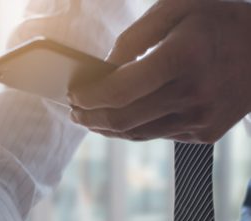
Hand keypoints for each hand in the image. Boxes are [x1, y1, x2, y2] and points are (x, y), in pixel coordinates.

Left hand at [68, 0, 250, 142]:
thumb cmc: (221, 21)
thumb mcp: (179, 6)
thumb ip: (135, 36)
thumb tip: (104, 67)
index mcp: (182, 58)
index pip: (119, 91)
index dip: (88, 97)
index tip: (72, 94)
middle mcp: (192, 94)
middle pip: (122, 119)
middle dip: (90, 117)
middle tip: (74, 111)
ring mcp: (201, 118)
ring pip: (137, 133)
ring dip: (107, 128)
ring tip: (90, 118)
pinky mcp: (207, 132)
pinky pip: (158, 135)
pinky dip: (134, 128)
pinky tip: (122, 118)